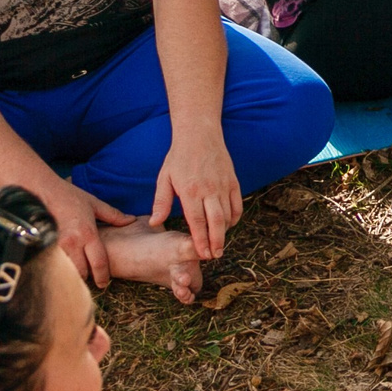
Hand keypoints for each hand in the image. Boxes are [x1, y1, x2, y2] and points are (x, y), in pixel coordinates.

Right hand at [39, 177, 136, 289]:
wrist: (39, 190)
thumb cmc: (67, 196)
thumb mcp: (93, 203)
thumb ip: (113, 215)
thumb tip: (131, 220)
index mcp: (87, 233)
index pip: (99, 262)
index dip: (103, 276)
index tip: (104, 283)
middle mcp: (72, 243)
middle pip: (82, 272)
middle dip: (86, 277)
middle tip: (89, 278)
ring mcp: (55, 246)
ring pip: (66, 271)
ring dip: (72, 274)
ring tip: (75, 273)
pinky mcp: (42, 247)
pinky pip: (53, 265)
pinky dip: (58, 269)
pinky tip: (61, 267)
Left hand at [153, 126, 242, 263]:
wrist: (200, 134)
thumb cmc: (179, 157)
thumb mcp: (164, 178)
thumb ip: (161, 202)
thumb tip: (155, 223)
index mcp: (189, 190)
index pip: (197, 221)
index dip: (200, 240)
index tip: (202, 254)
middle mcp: (209, 189)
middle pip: (216, 222)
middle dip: (216, 241)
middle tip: (215, 256)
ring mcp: (223, 185)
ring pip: (228, 215)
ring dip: (224, 232)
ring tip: (219, 244)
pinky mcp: (233, 181)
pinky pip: (237, 205)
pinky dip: (235, 218)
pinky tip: (228, 225)